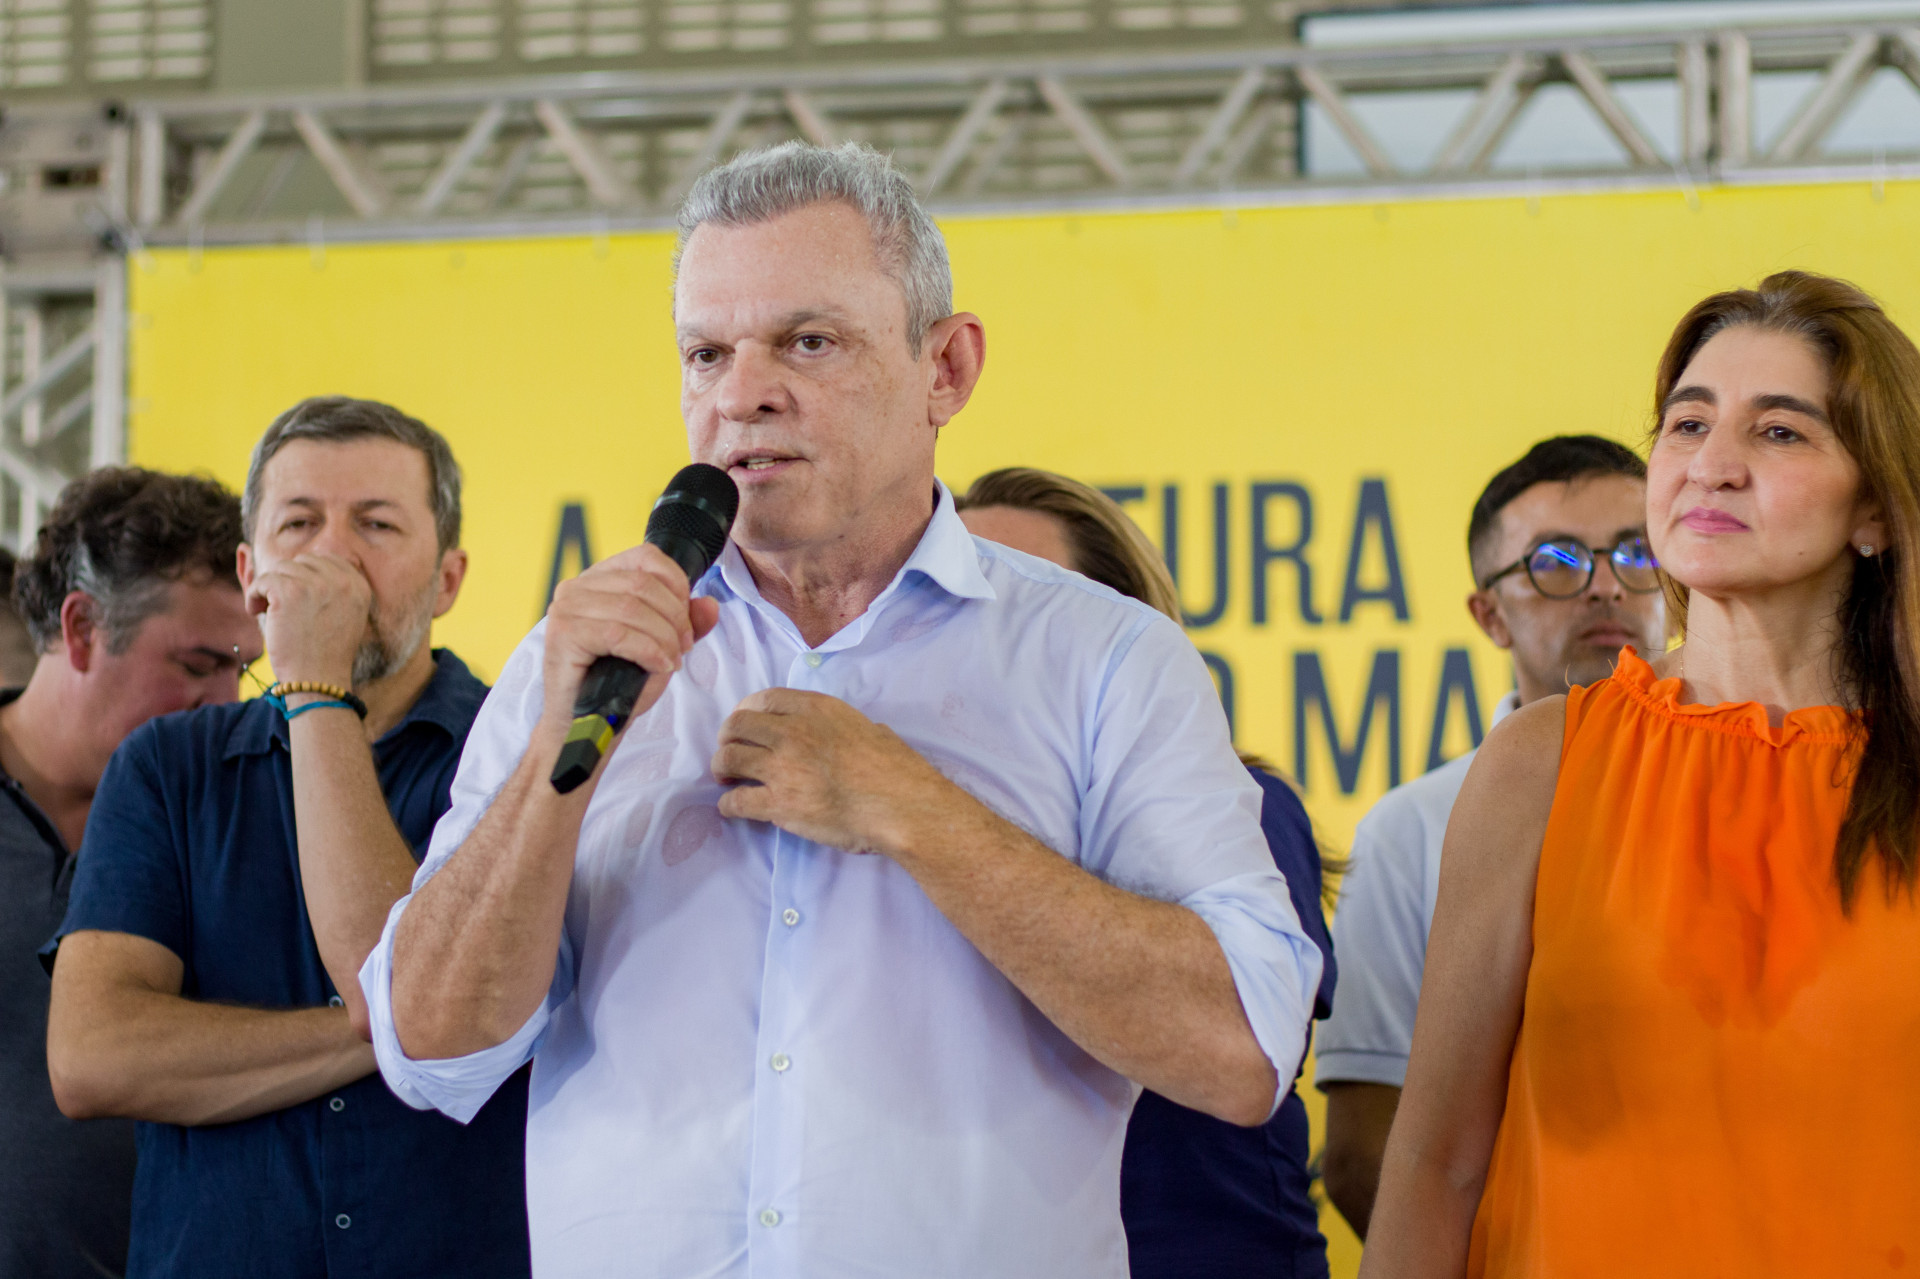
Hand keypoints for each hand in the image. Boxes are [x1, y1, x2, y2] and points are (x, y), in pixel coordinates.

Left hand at [246, 553, 371, 686]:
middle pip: (303, 561)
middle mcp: (341, 580)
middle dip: (288, 580)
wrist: (319, 681)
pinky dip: (254, 595)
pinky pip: (263, 580)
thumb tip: (306, 566)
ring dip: (270, 588)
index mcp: (358, 586)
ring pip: (281, 568)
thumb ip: (336, 590)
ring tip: (268, 611)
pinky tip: (256, 612)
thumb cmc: (327, 655)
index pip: (327, 560)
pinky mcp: (289, 591)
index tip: (297, 598)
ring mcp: (316, 584)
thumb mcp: (347, 617)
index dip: (307, 576)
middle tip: (281, 606)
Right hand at [542, 543, 720, 739]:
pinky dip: (648, 651)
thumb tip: (710, 604)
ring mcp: (566, 608)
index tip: (687, 622)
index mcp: (599, 579)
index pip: (647, 558)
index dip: (678, 586)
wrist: (585, 723)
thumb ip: (686, 624)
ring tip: (670, 661)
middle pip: (643, 584)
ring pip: (633, 608)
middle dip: (675, 618)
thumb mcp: (661, 646)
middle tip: (683, 648)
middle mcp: (577, 587)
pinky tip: (658, 666)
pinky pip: (618, 633)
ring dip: (664, 638)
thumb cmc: (617, 683)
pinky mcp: (564, 634)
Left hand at [710, 688, 971, 857]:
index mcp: (816, 709)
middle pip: (737, 725)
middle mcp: (792, 731)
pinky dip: (728, 805)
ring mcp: (781, 767)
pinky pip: (736, 800)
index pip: (764, 698)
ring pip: (728, 759)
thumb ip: (844, 726)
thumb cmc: (896, 769)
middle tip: (730, 753)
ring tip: (726, 779)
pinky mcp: (778, 804)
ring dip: (721, 769)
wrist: (901, 806)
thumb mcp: (870, 728)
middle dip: (727, 739)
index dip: (746, 711)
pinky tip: (732, 808)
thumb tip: (846, 735)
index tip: (744, 724)